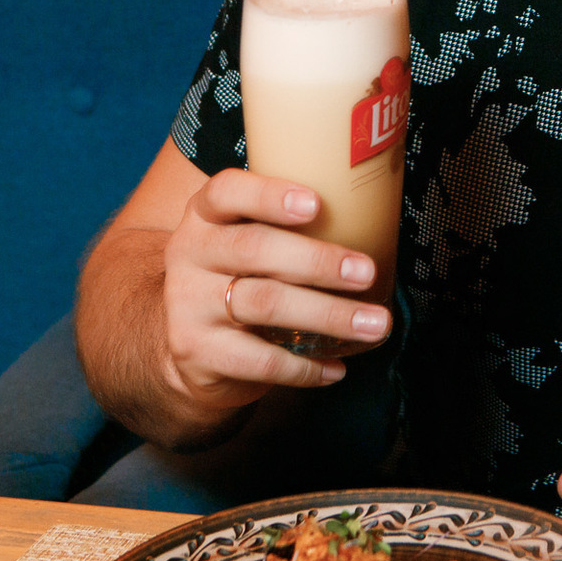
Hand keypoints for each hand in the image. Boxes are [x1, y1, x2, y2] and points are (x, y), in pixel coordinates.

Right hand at [160, 168, 389, 410]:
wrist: (189, 345)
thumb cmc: (242, 277)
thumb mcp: (249, 240)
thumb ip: (289, 226)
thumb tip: (372, 220)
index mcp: (206, 215)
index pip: (226, 191)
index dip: (269, 195)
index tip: (316, 204)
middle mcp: (190, 253)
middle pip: (254, 249)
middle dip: (317, 261)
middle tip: (366, 273)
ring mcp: (188, 304)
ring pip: (264, 303)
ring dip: (327, 314)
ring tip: (373, 324)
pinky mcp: (196, 351)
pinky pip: (258, 359)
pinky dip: (304, 367)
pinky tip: (336, 369)